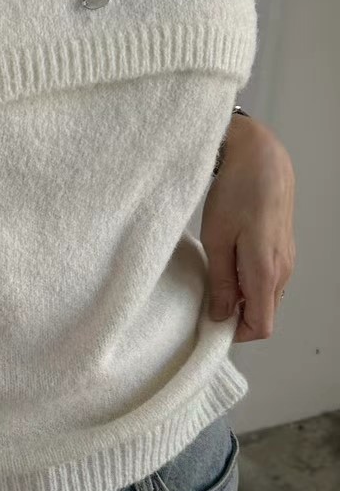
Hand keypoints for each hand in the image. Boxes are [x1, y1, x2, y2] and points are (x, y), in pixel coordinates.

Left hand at [202, 116, 294, 342]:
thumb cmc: (236, 192)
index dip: (234, 334)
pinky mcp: (283, 249)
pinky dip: (247, 281)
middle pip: (263, 314)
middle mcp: (283, 271)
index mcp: (266, 273)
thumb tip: (220, 316)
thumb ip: (220, 282)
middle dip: (235, 316)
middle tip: (204, 300)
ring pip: (265, 296)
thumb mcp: (217, 239)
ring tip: (213, 277)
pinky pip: (267, 278)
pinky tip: (226, 262)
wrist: (260, 157)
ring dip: (240, 297)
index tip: (208, 324)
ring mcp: (286, 260)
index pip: (260, 327)